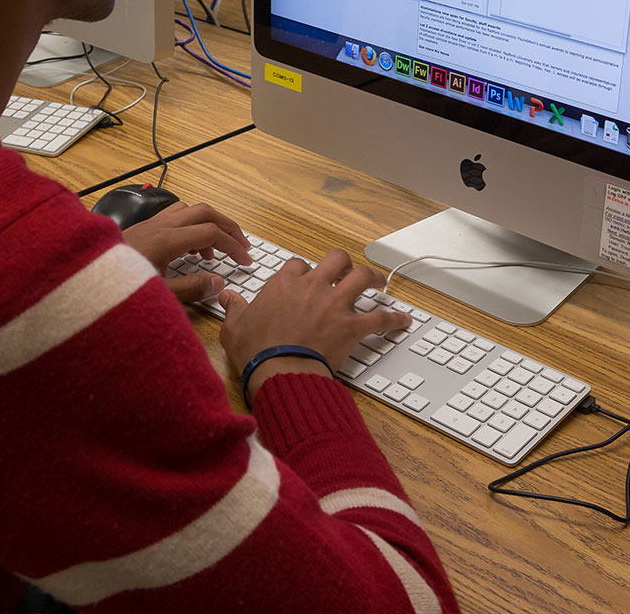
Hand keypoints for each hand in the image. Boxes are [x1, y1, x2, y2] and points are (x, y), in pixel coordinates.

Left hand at [122, 199, 251, 302]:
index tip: (246, 261)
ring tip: (213, 254)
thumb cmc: (116, 287)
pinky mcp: (141, 229)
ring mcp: (149, 224)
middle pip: (205, 211)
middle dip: (227, 226)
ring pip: (188, 211)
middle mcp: (159, 225)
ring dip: (208, 226)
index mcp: (166, 239)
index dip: (233, 245)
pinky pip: (174, 217)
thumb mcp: (158, 295)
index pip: (211, 233)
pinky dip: (190, 227)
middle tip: (241, 246)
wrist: (81, 279)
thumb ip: (191, 289)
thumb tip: (219, 283)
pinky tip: (187, 250)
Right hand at [218, 250, 411, 394]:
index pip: (298, 265)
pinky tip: (403, 320)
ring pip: (361, 277)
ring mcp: (335, 305)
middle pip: (335, 260)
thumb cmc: (256, 351)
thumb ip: (234, 308)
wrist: (279, 370)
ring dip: (372, 278)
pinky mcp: (351, 326)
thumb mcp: (234, 327)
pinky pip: (379, 318)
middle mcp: (312, 287)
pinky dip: (393, 319)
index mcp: (284, 284)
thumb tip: (226, 297)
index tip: (305, 279)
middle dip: (342, 263)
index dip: (303, 271)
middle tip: (346, 272)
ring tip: (379, 282)